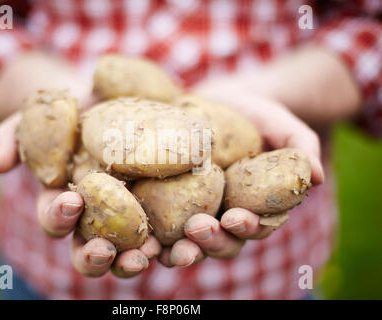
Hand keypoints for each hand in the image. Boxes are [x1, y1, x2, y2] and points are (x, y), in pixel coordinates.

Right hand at [0, 112, 161, 277]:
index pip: (56, 218)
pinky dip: (173, 243)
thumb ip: (15, 135)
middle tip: (105, 250)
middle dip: (94, 256)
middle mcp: (96, 218)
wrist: (113, 99)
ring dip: (132, 261)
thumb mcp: (40, 116)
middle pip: (89, 250)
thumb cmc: (73, 112)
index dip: (58, 216)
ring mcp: (128, 219)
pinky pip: (167, 235)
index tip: (71, 201)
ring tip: (145, 257)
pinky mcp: (160, 210)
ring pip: (127, 252)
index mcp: (66, 201)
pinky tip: (184, 242)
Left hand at [159, 89, 323, 266]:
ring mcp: (192, 213)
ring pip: (185, 242)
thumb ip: (300, 146)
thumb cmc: (254, 114)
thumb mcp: (280, 123)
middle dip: (210, 241)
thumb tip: (317, 176)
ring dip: (175, 249)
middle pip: (219, 242)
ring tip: (162, 248)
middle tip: (198, 229)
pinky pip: (154, 225)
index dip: (248, 227)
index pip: (255, 227)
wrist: (216, 101)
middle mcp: (223, 217)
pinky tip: (136, 235)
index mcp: (254, 207)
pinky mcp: (163, 202)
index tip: (236, 217)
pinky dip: (146, 235)